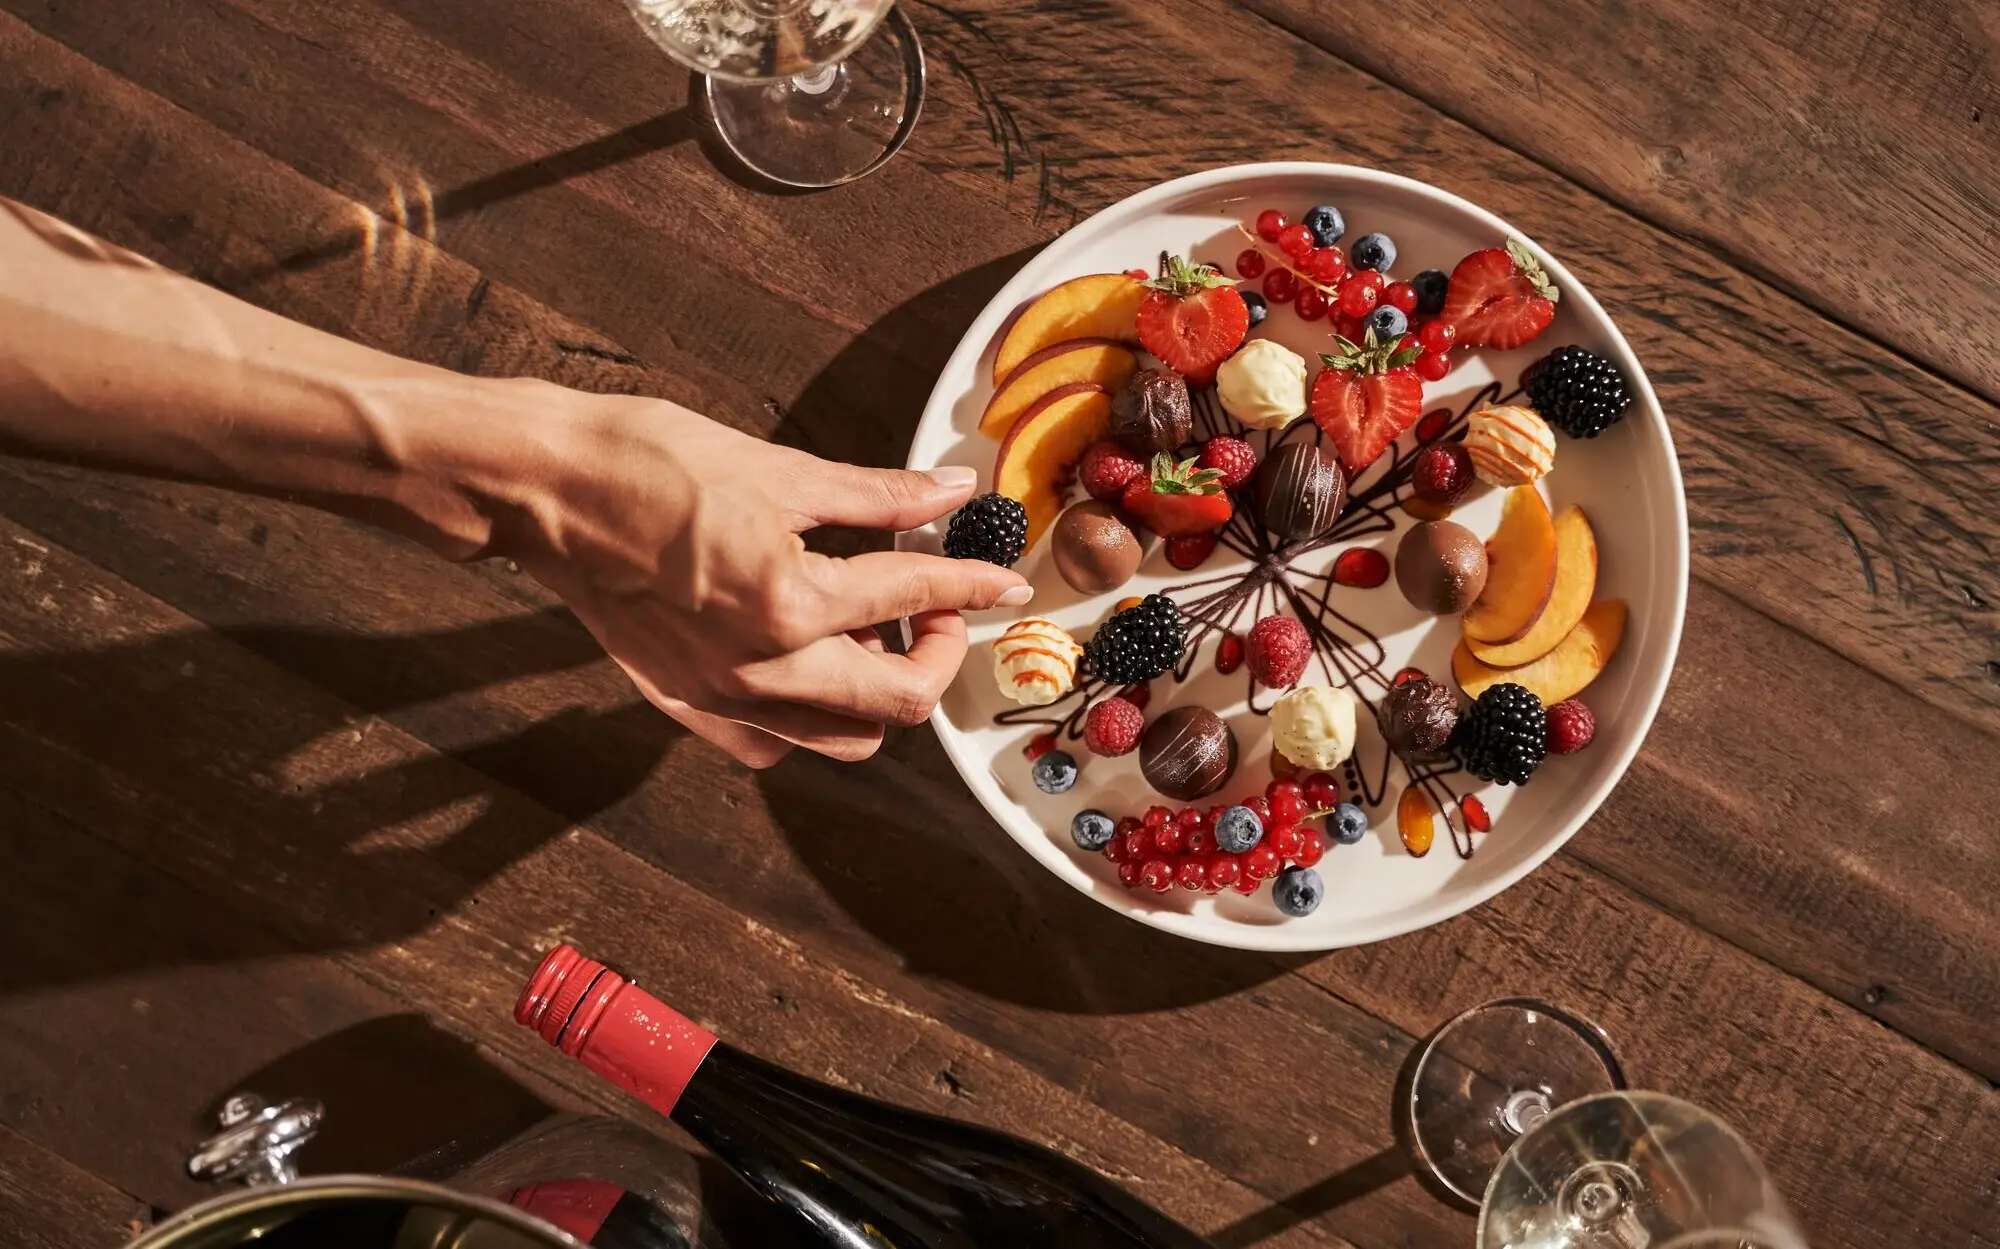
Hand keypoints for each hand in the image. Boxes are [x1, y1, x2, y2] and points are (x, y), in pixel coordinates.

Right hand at [497, 393, 1030, 766]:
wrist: (540, 488)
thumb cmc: (643, 461)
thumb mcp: (776, 468)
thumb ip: (876, 495)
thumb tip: (949, 494)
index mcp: (790, 600)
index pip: (914, 598)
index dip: (972, 587)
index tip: (1003, 584)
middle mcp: (760, 668)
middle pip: (896, 701)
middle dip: (934, 653)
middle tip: (932, 606)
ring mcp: (719, 696)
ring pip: (841, 739)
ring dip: (875, 693)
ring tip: (865, 627)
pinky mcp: (683, 703)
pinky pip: (771, 742)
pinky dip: (807, 717)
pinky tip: (803, 660)